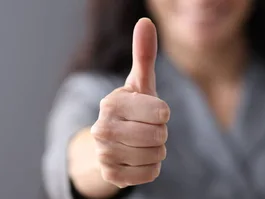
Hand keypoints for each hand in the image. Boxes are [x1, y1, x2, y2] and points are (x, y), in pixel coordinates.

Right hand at [91, 18, 169, 187]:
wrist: (109, 142)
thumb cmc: (132, 108)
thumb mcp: (139, 83)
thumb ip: (144, 55)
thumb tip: (145, 22)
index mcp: (111, 103)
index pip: (162, 112)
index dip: (162, 113)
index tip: (150, 111)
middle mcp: (102, 129)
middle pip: (159, 136)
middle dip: (160, 133)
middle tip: (147, 129)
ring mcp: (104, 155)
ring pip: (156, 156)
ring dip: (156, 151)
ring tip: (142, 143)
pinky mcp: (111, 176)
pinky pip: (150, 174)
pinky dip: (151, 167)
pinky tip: (138, 158)